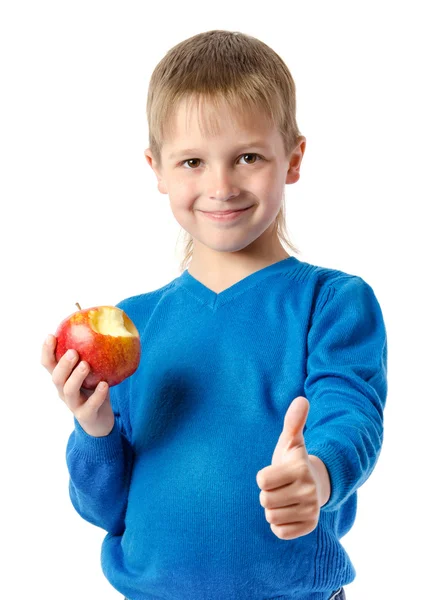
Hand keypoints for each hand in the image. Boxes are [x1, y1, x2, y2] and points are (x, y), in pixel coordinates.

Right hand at [41, 334, 114, 436]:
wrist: (101, 422)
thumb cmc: (95, 391)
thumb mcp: (92, 373)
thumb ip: (93, 355)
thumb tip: (103, 326)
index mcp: (63, 378)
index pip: (48, 364)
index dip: (47, 351)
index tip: (51, 335)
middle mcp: (64, 391)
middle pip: (56, 377)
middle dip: (63, 364)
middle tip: (73, 352)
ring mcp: (73, 404)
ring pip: (69, 391)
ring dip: (76, 377)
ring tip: (86, 365)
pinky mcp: (85, 415)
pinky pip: (90, 405)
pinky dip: (97, 395)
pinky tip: (104, 385)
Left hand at [256, 396, 328, 539]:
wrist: (314, 483)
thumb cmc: (294, 460)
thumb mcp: (291, 441)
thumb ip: (293, 421)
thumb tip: (302, 399)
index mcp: (300, 469)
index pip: (262, 481)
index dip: (263, 477)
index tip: (276, 472)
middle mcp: (309, 491)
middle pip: (265, 500)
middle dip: (267, 493)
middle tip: (280, 487)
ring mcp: (311, 510)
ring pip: (271, 517)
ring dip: (273, 508)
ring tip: (284, 498)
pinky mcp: (310, 526)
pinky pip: (280, 531)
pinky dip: (279, 524)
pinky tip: (289, 511)